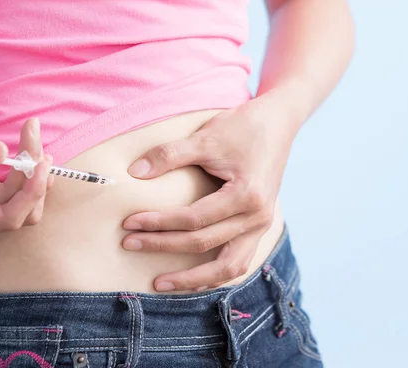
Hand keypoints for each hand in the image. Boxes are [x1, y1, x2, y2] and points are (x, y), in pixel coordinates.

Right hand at [0, 118, 53, 245]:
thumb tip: (1, 151)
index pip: (8, 218)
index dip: (29, 193)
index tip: (39, 162)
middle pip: (21, 210)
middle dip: (34, 176)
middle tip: (32, 136)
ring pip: (24, 201)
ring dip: (34, 171)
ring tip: (34, 139)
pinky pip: (16, 190)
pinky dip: (27, 171)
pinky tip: (33, 151)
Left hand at [122, 95, 294, 291]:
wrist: (278, 123)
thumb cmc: (243, 127)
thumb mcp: (206, 137)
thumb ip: (170, 155)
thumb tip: (134, 173)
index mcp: (246, 196)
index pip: (193, 219)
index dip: (158, 223)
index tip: (130, 223)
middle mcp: (257, 217)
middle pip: (204, 244)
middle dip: (163, 246)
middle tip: (129, 244)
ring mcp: (262, 225)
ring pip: (229, 267)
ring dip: (194, 279)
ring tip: (162, 284)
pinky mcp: (259, 226)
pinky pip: (239, 261)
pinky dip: (216, 274)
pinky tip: (194, 280)